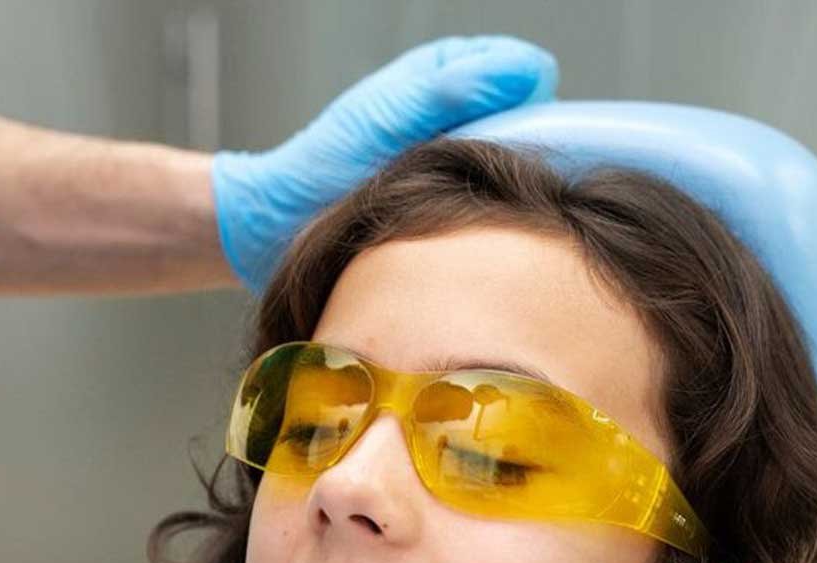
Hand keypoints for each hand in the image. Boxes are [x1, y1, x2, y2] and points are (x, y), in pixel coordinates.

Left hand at [212, 35, 557, 291]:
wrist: (281, 225)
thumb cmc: (324, 166)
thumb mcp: (389, 117)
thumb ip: (450, 90)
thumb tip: (530, 72)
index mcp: (446, 74)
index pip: (525, 73)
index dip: (535, 102)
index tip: (532, 135)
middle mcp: (457, 115)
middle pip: (528, 123)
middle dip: (528, 148)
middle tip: (517, 181)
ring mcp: (455, 162)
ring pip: (515, 167)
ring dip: (512, 187)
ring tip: (499, 209)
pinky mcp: (448, 209)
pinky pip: (491, 209)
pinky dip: (495, 219)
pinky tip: (487, 235)